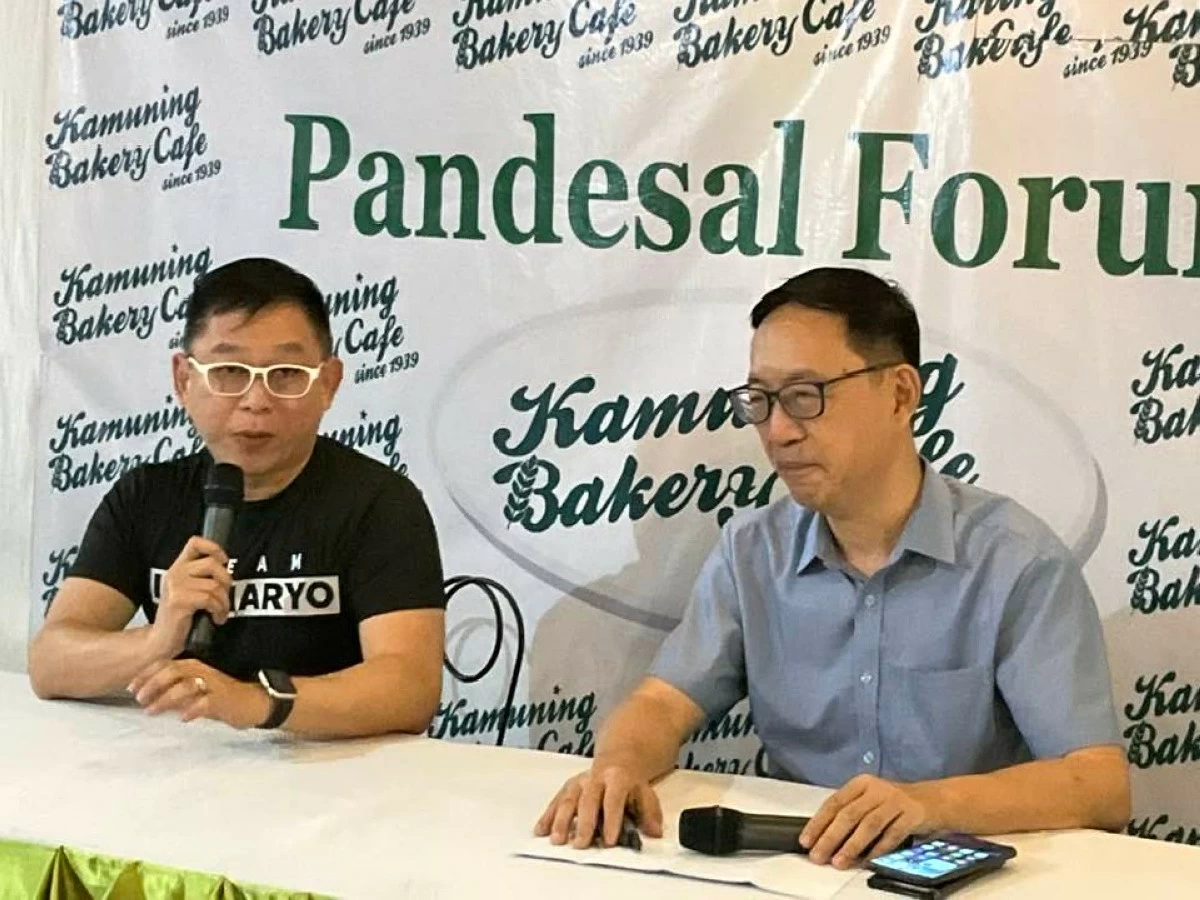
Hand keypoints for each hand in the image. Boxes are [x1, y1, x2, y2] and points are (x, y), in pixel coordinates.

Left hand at [128, 659, 268, 729]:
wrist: (254, 702)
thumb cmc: (222, 697)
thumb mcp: (195, 691)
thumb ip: (175, 691)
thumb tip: (150, 697)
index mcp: (195, 666)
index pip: (165, 664)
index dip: (145, 675)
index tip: (131, 688)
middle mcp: (202, 671)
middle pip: (173, 671)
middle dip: (152, 685)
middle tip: (139, 699)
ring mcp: (213, 685)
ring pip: (185, 686)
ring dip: (165, 699)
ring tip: (151, 712)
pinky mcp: (223, 699)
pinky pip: (205, 703)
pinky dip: (191, 710)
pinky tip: (182, 718)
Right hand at [151, 536, 232, 656]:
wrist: (161, 641)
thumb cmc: (181, 617)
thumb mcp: (188, 591)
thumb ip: (201, 577)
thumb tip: (226, 568)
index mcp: (177, 568)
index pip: (195, 543)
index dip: (214, 547)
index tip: (224, 561)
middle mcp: (174, 574)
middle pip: (212, 564)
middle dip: (226, 581)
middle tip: (224, 597)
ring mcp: (175, 587)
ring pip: (214, 585)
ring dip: (224, 602)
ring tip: (221, 612)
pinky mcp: (179, 601)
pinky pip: (210, 599)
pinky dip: (219, 610)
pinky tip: (217, 619)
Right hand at [534, 763, 663, 848]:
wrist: (618, 760)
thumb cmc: (630, 783)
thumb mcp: (645, 793)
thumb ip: (649, 813)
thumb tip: (654, 832)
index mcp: (617, 777)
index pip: (613, 799)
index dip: (611, 820)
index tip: (609, 840)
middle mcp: (595, 778)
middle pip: (588, 800)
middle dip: (583, 823)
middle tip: (580, 844)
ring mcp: (580, 781)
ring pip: (568, 799)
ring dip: (561, 820)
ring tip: (558, 839)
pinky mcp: (568, 787)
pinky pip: (556, 800)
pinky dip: (547, 816)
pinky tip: (541, 830)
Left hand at [800, 775, 935, 868]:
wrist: (934, 800)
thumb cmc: (895, 803)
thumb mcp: (870, 801)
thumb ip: (850, 814)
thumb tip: (823, 837)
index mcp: (861, 784)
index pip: (834, 803)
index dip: (818, 823)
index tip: (807, 840)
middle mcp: (876, 789)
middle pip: (848, 814)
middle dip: (830, 837)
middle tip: (818, 855)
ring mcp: (895, 800)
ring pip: (868, 825)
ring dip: (851, 846)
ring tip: (839, 861)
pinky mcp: (911, 814)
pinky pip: (891, 835)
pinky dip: (878, 849)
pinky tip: (866, 860)